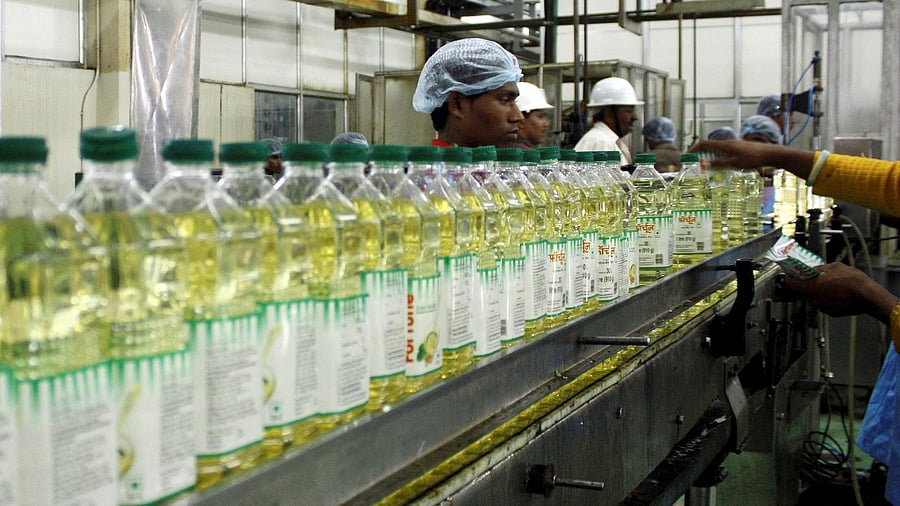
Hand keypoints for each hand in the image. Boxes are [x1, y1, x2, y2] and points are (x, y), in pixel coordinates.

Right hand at [690, 140, 814, 179]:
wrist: (771, 154)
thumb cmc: (753, 159)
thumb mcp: (734, 164)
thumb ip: (718, 164)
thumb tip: (704, 164)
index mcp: (724, 145)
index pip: (704, 144)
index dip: (694, 149)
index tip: (687, 155)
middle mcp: (728, 142)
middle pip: (710, 145)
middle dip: (701, 153)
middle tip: (695, 161)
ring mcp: (734, 144)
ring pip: (718, 149)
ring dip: (710, 155)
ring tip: (708, 165)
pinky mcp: (740, 148)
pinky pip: (725, 151)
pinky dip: (719, 156)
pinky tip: (722, 165)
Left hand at [784, 262, 898, 322]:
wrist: (869, 297)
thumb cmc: (854, 282)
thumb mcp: (834, 267)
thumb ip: (819, 268)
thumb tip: (812, 269)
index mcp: (811, 287)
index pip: (790, 284)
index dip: (790, 277)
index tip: (792, 273)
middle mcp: (814, 300)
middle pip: (801, 291)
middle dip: (804, 283)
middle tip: (811, 275)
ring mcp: (822, 307)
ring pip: (813, 297)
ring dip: (817, 290)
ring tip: (829, 282)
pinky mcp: (830, 312)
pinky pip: (823, 303)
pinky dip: (826, 297)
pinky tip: (836, 291)